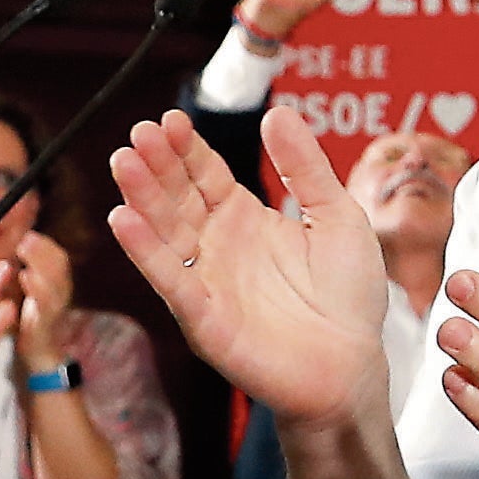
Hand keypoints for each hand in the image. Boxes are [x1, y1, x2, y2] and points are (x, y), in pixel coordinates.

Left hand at [8, 231, 73, 371]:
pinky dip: (36, 287)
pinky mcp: (47, 323)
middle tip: (26, 236)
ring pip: (55, 281)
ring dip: (40, 262)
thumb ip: (33, 270)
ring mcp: (56, 308)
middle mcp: (61, 293)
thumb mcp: (34, 292)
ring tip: (24, 246)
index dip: (46, 245)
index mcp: (58, 283)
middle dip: (43, 249)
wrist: (40, 354)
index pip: (58, 258)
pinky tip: (25, 275)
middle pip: (60, 266)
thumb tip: (22, 242)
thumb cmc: (33, 320)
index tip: (30, 233)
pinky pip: (45, 303)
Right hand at [105, 108, 390, 430]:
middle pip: (178, 198)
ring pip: (165, 232)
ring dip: (143, 199)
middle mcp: (218, 246)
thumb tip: (278, 113)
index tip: (169, 120)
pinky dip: (147, 252)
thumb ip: (306, 168)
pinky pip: (170, 280)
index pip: (205, 175)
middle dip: (157, 166)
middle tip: (140, 134)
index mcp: (246, 220)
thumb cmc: (348, 296)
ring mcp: (206, 280)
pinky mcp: (203, 318)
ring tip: (125, 163)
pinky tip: (125, 220)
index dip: (186, 149)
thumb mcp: (337, 217)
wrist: (353, 365)